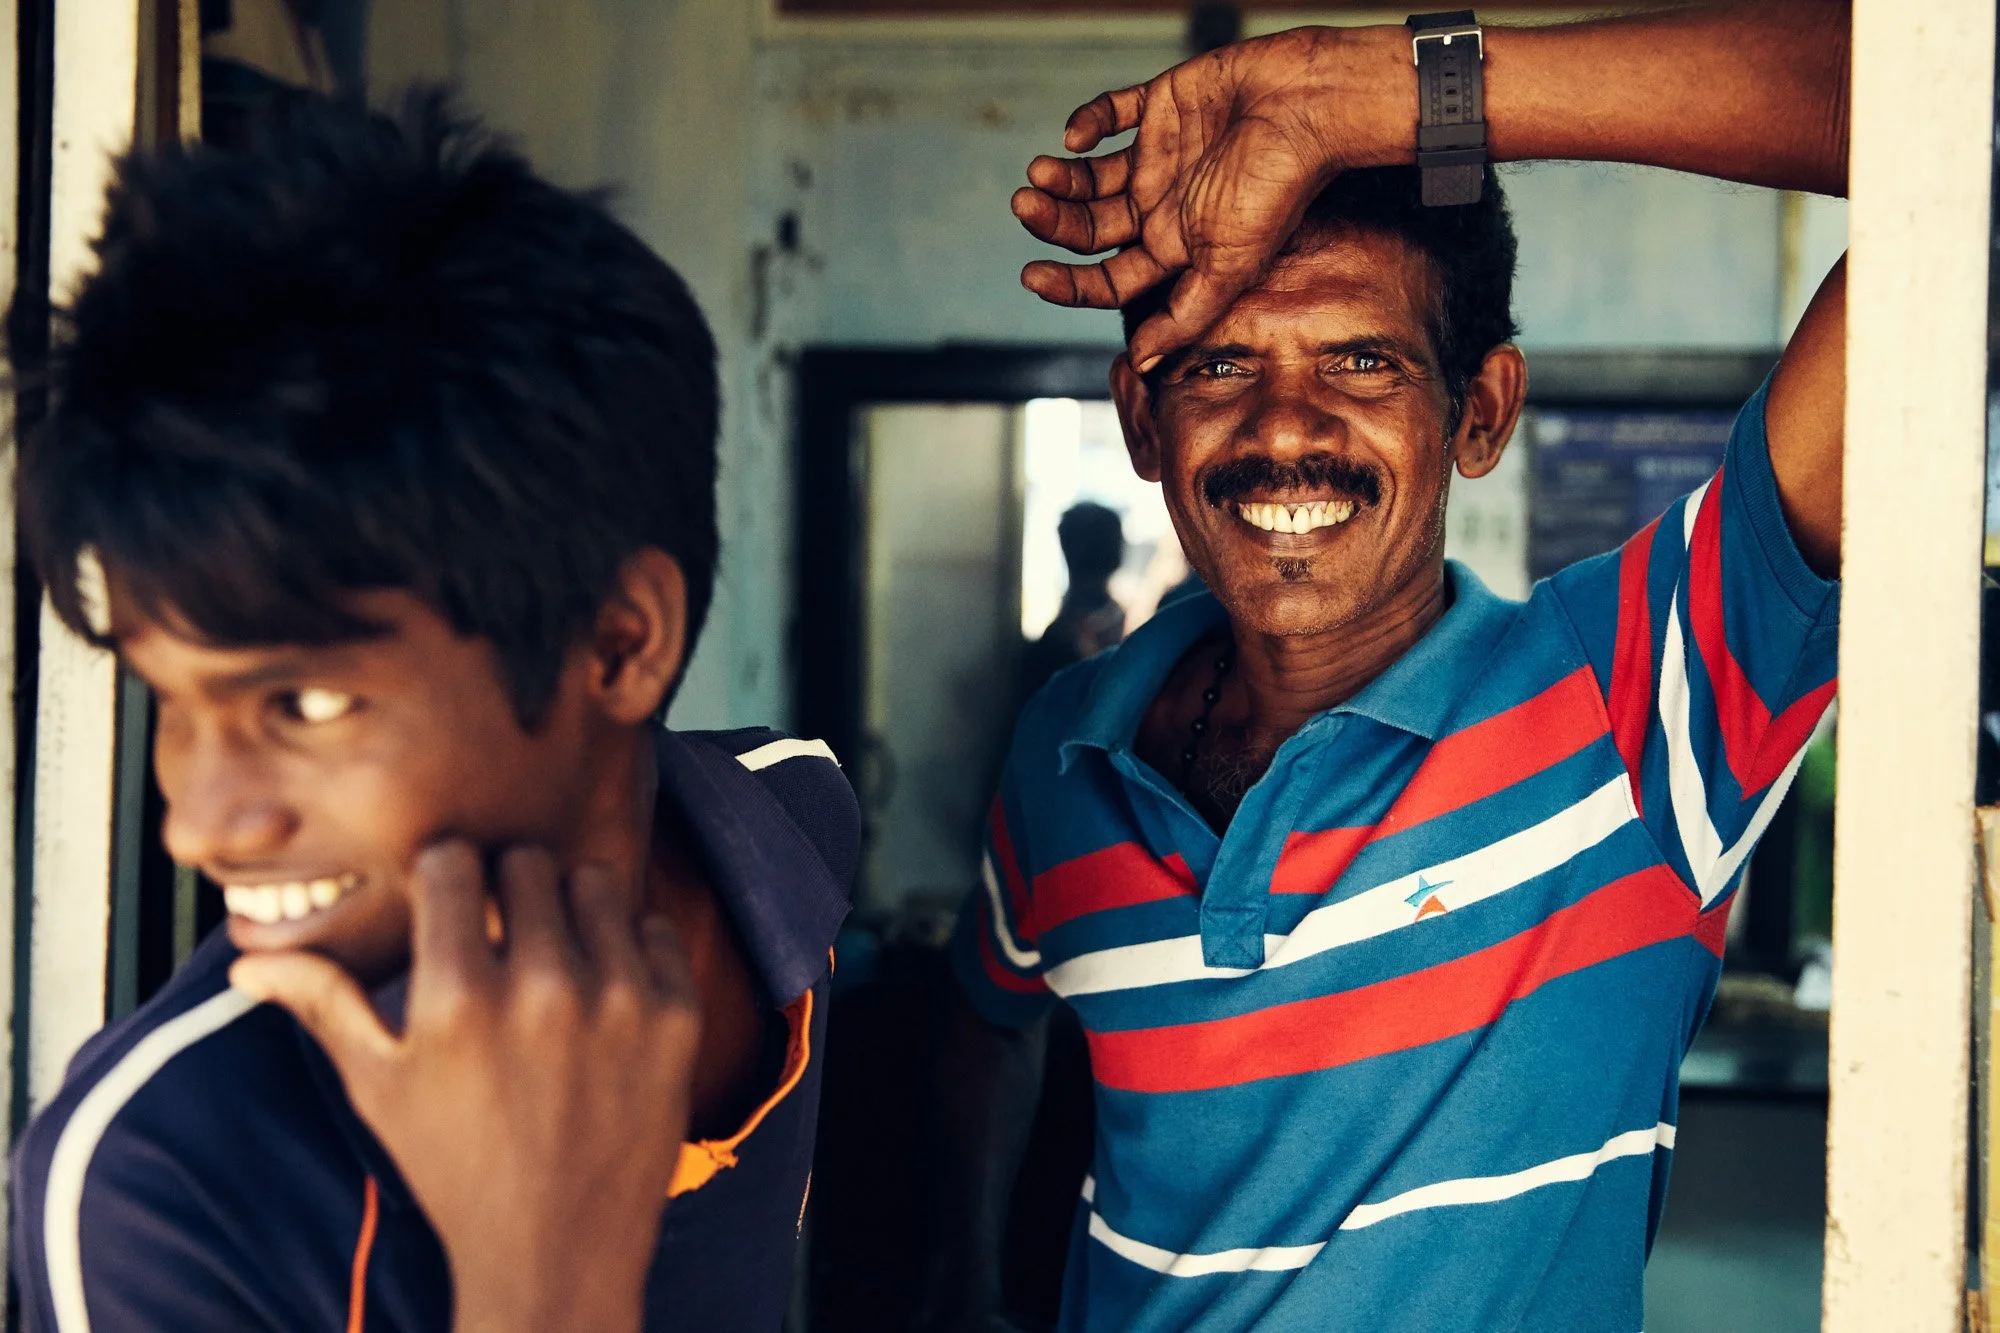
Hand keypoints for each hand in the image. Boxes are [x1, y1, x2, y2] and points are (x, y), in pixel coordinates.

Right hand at [230, 843, 700, 1332]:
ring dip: (572, 907)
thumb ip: (324, 1006)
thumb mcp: (381, 1089)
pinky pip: (655, 927)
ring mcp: (620, 999)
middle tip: (501, 933)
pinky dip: (631, 947)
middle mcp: (542, 988)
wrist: (558, 1251)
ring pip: (595, 882)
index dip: (446, 876)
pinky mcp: (676, 1015)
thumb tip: (247, 963)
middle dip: (508, 886)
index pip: (454, 861)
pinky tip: (603, 991)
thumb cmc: (455, 1166)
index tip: (448, 903)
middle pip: (527, 861)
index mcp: (457, 998)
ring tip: (553, 956)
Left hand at [1011, 24, 1408, 370]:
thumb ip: (1185, 316)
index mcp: (1174, 249)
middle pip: (1091, 227)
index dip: (1068, 283)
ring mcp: (1160, 156)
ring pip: (1090, 175)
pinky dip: (1088, 122)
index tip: (1031, 276)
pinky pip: (1113, 112)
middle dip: (1054, 222)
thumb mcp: (1228, 266)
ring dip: (1060, 178)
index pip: (1108, 278)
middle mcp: (1162, 206)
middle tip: (1025, 206)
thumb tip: (1143, 363)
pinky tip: (1074, 138)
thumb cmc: (1278, 188)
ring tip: (1041, 174)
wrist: (1310, 108)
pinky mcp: (1164, 104)